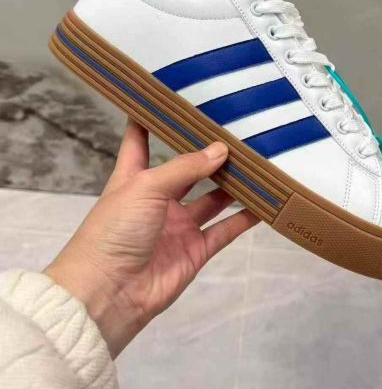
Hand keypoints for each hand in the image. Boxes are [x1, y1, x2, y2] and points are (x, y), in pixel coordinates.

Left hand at [45, 120, 257, 357]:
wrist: (109, 293)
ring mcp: (178, 225)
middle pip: (187, 169)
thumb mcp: (145, 187)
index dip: (153, 117)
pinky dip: (245, 218)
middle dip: (209, 152)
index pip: (141, 139)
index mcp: (134, 177)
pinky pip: (225, 230)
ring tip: (259, 161)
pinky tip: (265, 203)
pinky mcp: (195, 250)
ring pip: (212, 198)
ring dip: (233, 183)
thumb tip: (221, 149)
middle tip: (238, 130)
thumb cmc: (115, 229)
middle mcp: (157, 198)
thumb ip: (185, 168)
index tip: (173, 95)